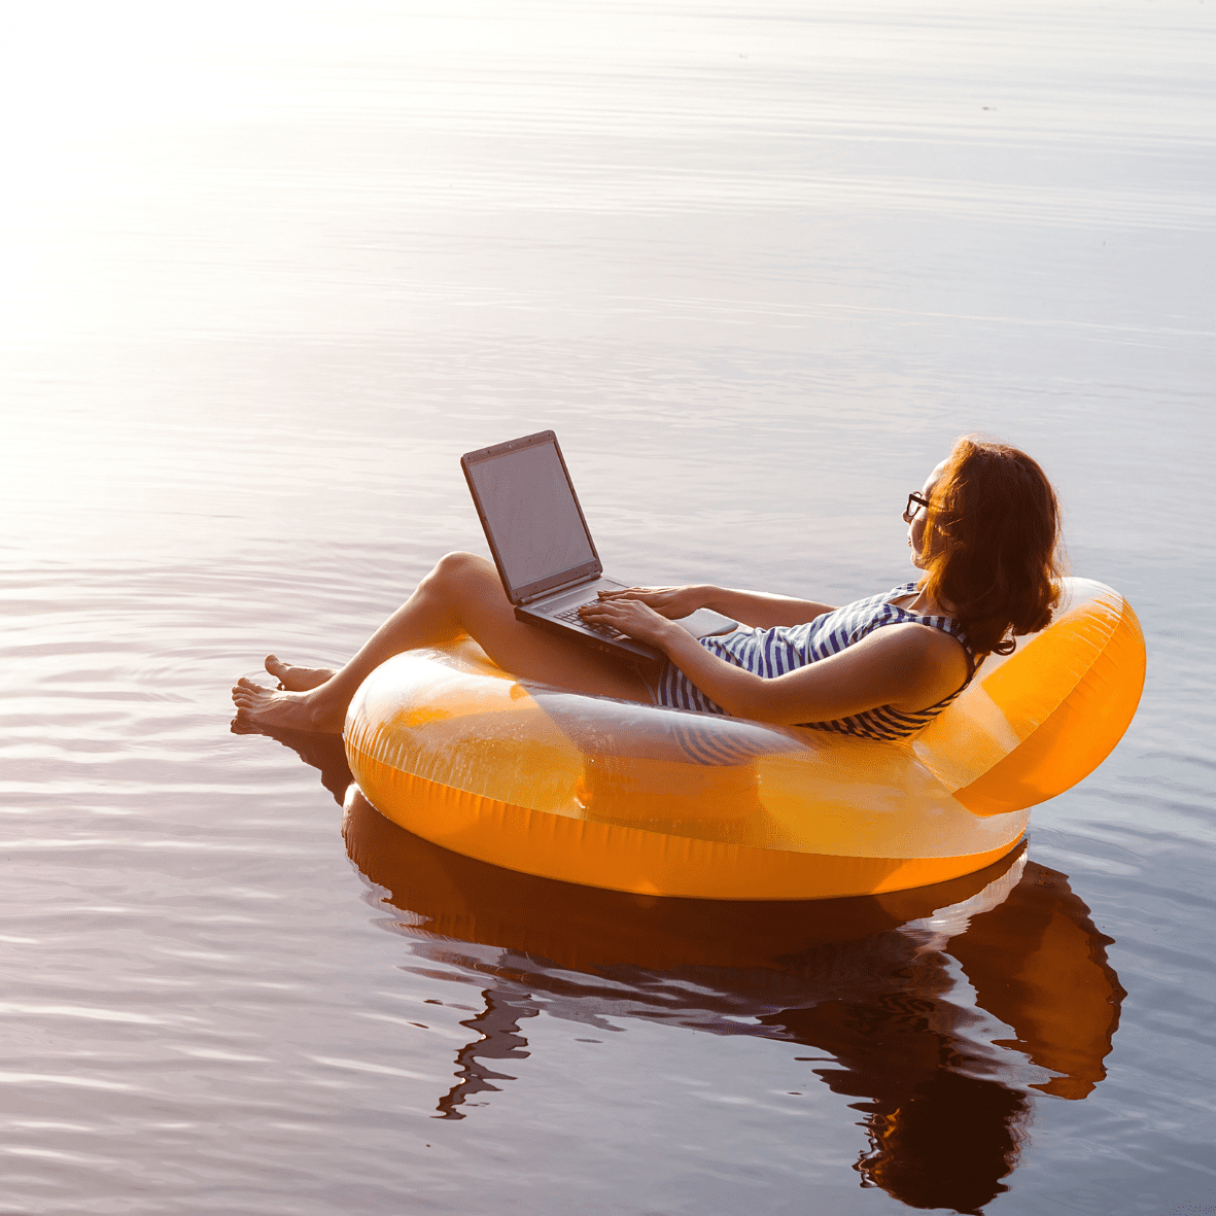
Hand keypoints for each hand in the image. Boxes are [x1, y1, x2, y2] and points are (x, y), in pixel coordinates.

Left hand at [578, 596, 678, 648]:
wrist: (664, 631)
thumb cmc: (660, 629)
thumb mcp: (648, 620)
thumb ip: (639, 620)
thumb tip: (634, 625)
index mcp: (636, 603)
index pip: (616, 600)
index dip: (606, 602)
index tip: (599, 603)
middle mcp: (628, 605)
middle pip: (607, 603)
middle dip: (594, 605)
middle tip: (585, 608)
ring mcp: (624, 612)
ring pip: (602, 608)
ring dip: (590, 610)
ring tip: (582, 612)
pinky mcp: (621, 621)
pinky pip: (602, 617)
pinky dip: (593, 617)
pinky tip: (587, 619)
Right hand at [593, 584, 707, 619]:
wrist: (696, 594)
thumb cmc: (683, 605)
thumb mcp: (668, 612)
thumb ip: (652, 612)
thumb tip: (637, 612)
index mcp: (650, 598)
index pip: (626, 598)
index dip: (612, 598)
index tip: (600, 598)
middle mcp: (649, 592)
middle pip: (626, 593)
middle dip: (611, 594)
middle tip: (598, 594)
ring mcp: (653, 591)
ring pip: (631, 591)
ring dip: (619, 592)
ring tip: (609, 593)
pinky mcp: (658, 591)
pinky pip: (639, 591)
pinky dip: (629, 591)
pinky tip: (628, 592)